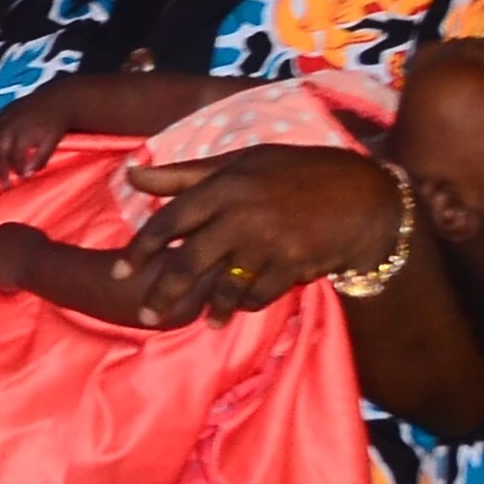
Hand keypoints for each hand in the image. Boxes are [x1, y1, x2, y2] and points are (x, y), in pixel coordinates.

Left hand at [0, 78, 101, 181]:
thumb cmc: (28, 113)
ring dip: (16, 169)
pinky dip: (35, 165)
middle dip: (0, 172)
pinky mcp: (49, 133)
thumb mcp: (7, 118)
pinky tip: (31, 173)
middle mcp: (12, 125)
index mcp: (0, 121)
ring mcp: (30, 128)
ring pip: (17, 154)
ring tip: (17, 179)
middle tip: (3, 186)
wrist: (58, 99)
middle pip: (0, 153)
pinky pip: (40, 154)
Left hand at [114, 148, 403, 325]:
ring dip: (211, 308)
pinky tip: (241, 308)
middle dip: (164, 292)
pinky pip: (258, 294)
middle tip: (146, 315)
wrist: (362, 196)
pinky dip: (247, 303)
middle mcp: (241, 215)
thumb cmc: (295, 174)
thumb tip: (130, 174)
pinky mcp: (291, 265)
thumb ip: (184, 175)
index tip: (120, 272)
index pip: (170, 221)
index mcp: (225, 186)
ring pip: (224, 286)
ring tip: (204, 321)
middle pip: (189, 262)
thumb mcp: (241, 162)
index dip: (140, 249)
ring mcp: (268, 243)